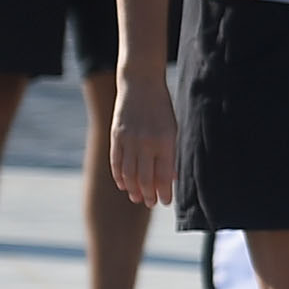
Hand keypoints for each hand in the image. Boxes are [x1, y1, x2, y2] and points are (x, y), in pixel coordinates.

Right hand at [111, 73, 177, 207]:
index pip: (164, 174)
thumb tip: (172, 177)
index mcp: (165, 141)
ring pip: (129, 172)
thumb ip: (171, 153)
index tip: (166, 202)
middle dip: (148, 193)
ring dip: (133, 188)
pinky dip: (119, 175)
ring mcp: (129, 140)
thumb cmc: (162, 108)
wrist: (140, 84)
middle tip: (150, 203)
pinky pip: (116, 161)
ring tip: (137, 198)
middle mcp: (147, 143)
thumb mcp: (173, 129)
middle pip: (145, 176)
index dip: (164, 191)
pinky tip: (123, 185)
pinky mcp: (116, 136)